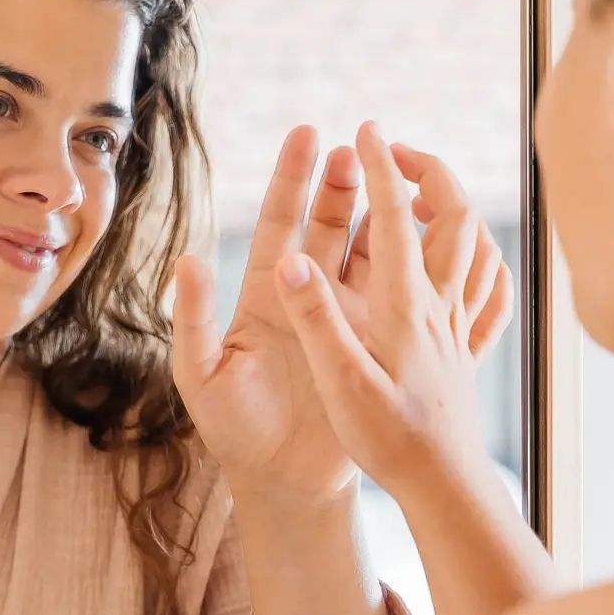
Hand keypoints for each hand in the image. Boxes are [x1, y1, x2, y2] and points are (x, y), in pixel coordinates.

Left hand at [172, 127, 374, 501]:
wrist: (284, 481)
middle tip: (358, 145)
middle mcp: (305, 297)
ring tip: (394, 178)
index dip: (292, 179)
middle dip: (340, 184)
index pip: (279, 223)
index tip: (308, 133)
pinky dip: (409, 263)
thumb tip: (187, 261)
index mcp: (263, 295)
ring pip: (365, 252)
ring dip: (378, 215)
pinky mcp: (374, 345)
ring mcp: (344, 318)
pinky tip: (426, 236)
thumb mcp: (202, 375)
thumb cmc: (233, 429)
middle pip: (326, 226)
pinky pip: (395, 295)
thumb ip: (192, 319)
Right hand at [274, 123, 513, 504]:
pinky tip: (472, 260)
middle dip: (427, 170)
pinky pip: (492, 292)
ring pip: (478, 246)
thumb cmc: (388, 440)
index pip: (398, 215)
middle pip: (454, 215)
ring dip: (455, 207)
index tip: (365, 130)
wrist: (443, 486)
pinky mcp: (467, 352)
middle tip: (391, 155)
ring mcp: (459, 328)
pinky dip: (485, 259)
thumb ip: (316, 318)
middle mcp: (440, 307)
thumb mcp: (339, 381)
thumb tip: (292, 258)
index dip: (381, 165)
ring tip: (424, 195)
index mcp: (405, 305)